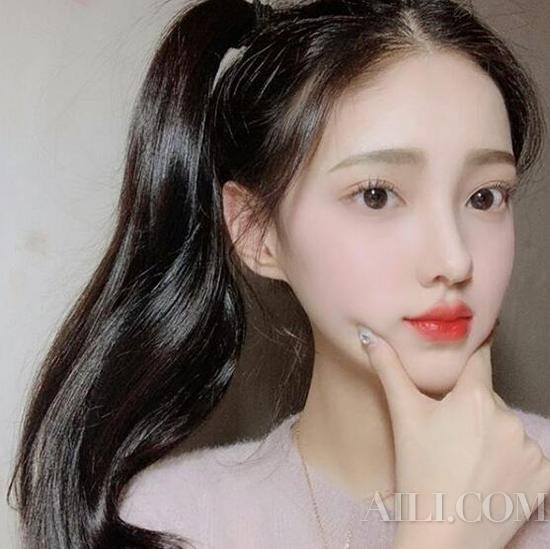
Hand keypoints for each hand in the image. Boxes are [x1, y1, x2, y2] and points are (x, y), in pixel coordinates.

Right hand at [359, 327, 549, 548]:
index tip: (469, 356)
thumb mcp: (403, 416)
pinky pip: (527, 455)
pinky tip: (488, 475)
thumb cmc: (419, 474)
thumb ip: (389, 369)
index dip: (469, 360)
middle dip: (470, 409)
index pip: (478, 361)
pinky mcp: (545, 476)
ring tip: (465, 460)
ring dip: (490, 435)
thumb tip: (371, 337)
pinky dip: (512, 460)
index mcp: (475, 398)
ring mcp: (531, 449)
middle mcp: (509, 418)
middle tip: (448, 436)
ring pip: (506, 426)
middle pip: (487, 399)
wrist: (443, 537)